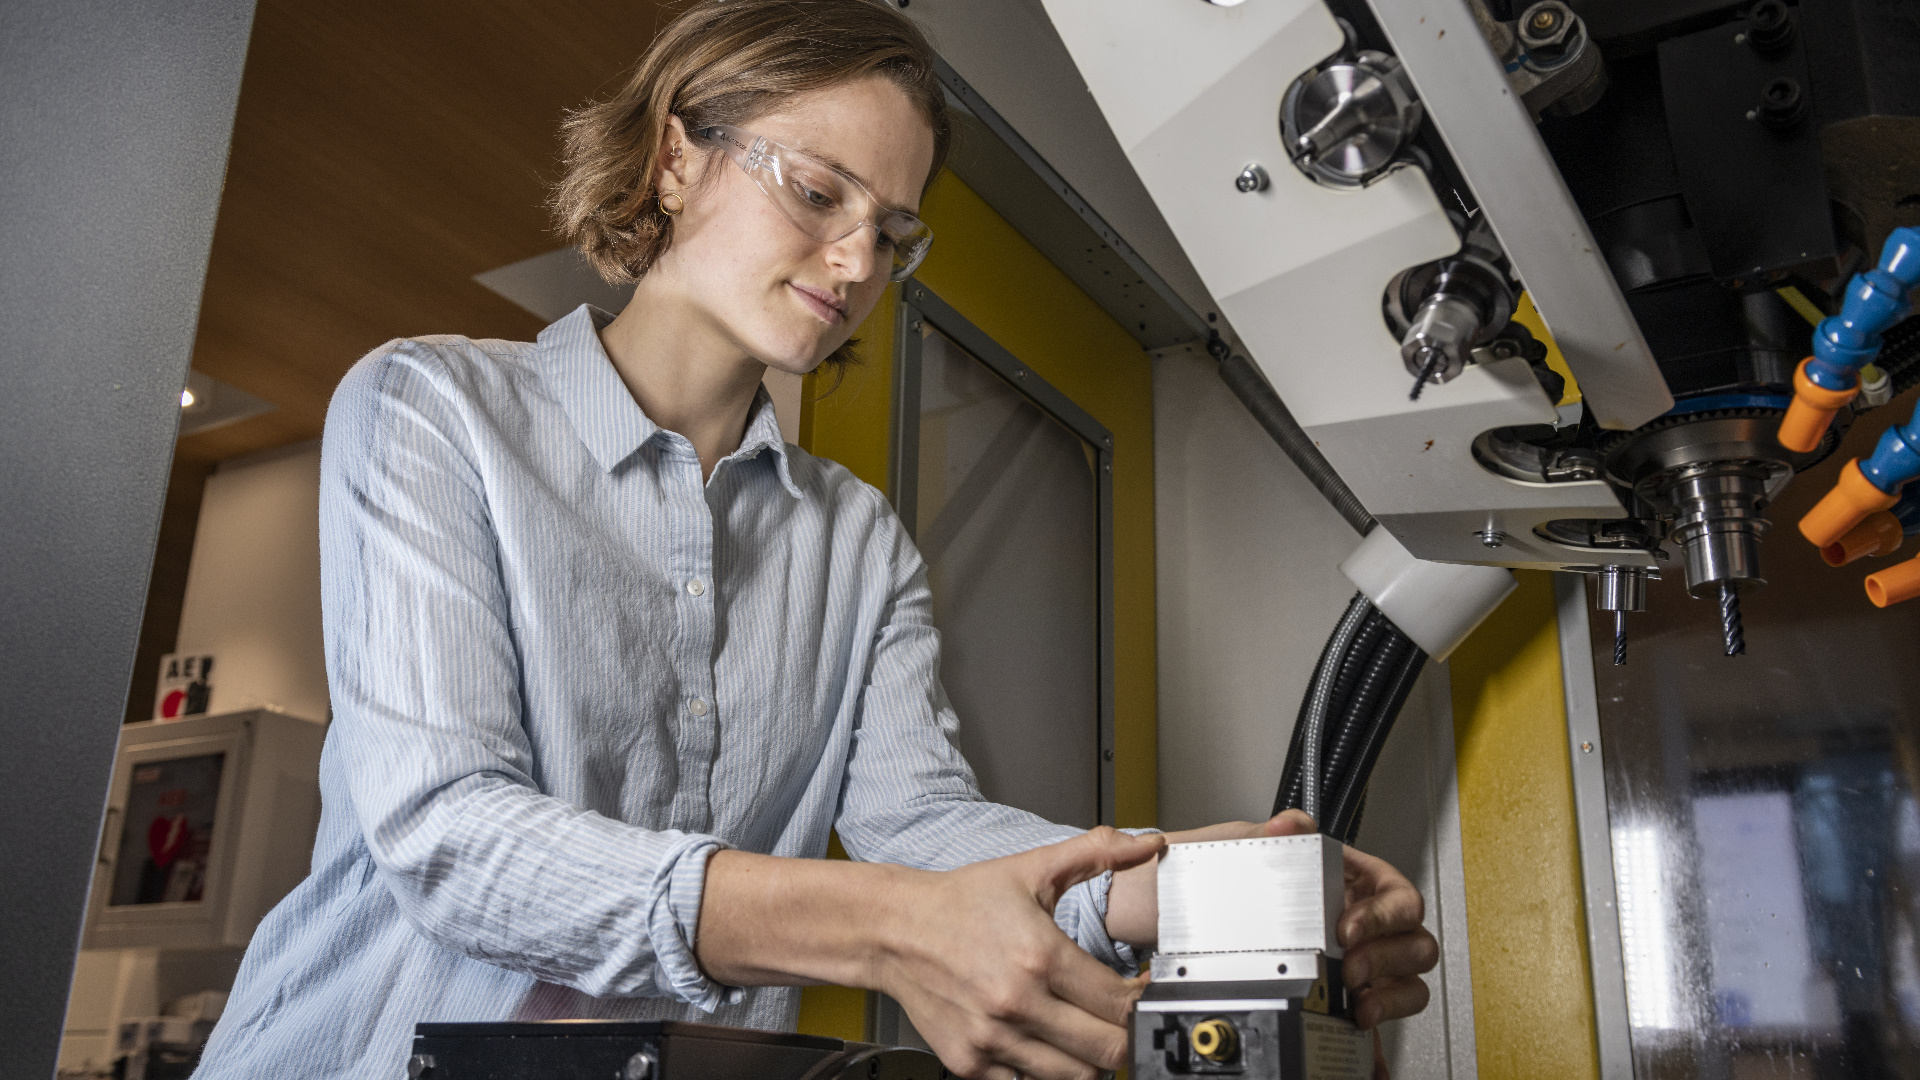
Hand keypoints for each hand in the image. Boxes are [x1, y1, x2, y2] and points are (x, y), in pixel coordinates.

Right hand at [875, 827, 1165, 1079]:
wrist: (894, 928)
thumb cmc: (961, 902)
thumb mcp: (1032, 869)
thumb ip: (1096, 853)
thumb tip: (1147, 844)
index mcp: (1040, 956)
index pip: (1120, 1003)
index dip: (1143, 1000)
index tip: (1142, 991)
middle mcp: (1018, 1003)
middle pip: (1109, 1050)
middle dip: (1125, 1034)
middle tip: (1119, 1017)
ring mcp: (993, 1039)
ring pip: (1076, 1077)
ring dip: (1090, 1058)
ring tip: (1084, 1031)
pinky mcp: (971, 1063)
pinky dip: (1045, 1071)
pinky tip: (1044, 1042)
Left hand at [1106, 810, 1437, 1029]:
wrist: (1148, 912)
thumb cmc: (1193, 877)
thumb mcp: (1232, 843)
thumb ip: (1270, 831)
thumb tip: (1291, 825)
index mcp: (1341, 878)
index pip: (1395, 891)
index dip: (1386, 912)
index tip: (1350, 926)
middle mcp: (1350, 921)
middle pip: (1411, 940)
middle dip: (1389, 956)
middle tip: (1350, 966)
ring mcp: (1345, 963)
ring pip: (1404, 979)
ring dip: (1390, 991)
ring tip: (1356, 1000)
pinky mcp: (1331, 999)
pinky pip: (1373, 1015)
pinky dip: (1377, 1025)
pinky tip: (1358, 1024)